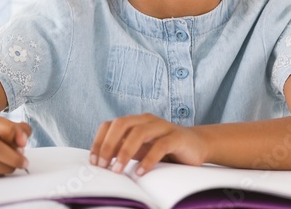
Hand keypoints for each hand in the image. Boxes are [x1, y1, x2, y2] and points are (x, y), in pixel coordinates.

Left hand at [89, 113, 207, 175]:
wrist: (196, 145)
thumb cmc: (164, 148)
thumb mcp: (140, 149)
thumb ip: (123, 150)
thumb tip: (99, 161)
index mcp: (135, 121)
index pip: (110, 124)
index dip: (99, 141)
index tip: (94, 161)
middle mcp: (147, 120)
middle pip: (122, 124)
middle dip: (108, 145)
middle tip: (103, 165)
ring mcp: (163, 126)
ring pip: (139, 132)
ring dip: (124, 152)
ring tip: (118, 170)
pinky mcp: (177, 137)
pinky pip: (160, 145)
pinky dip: (148, 159)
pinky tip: (141, 171)